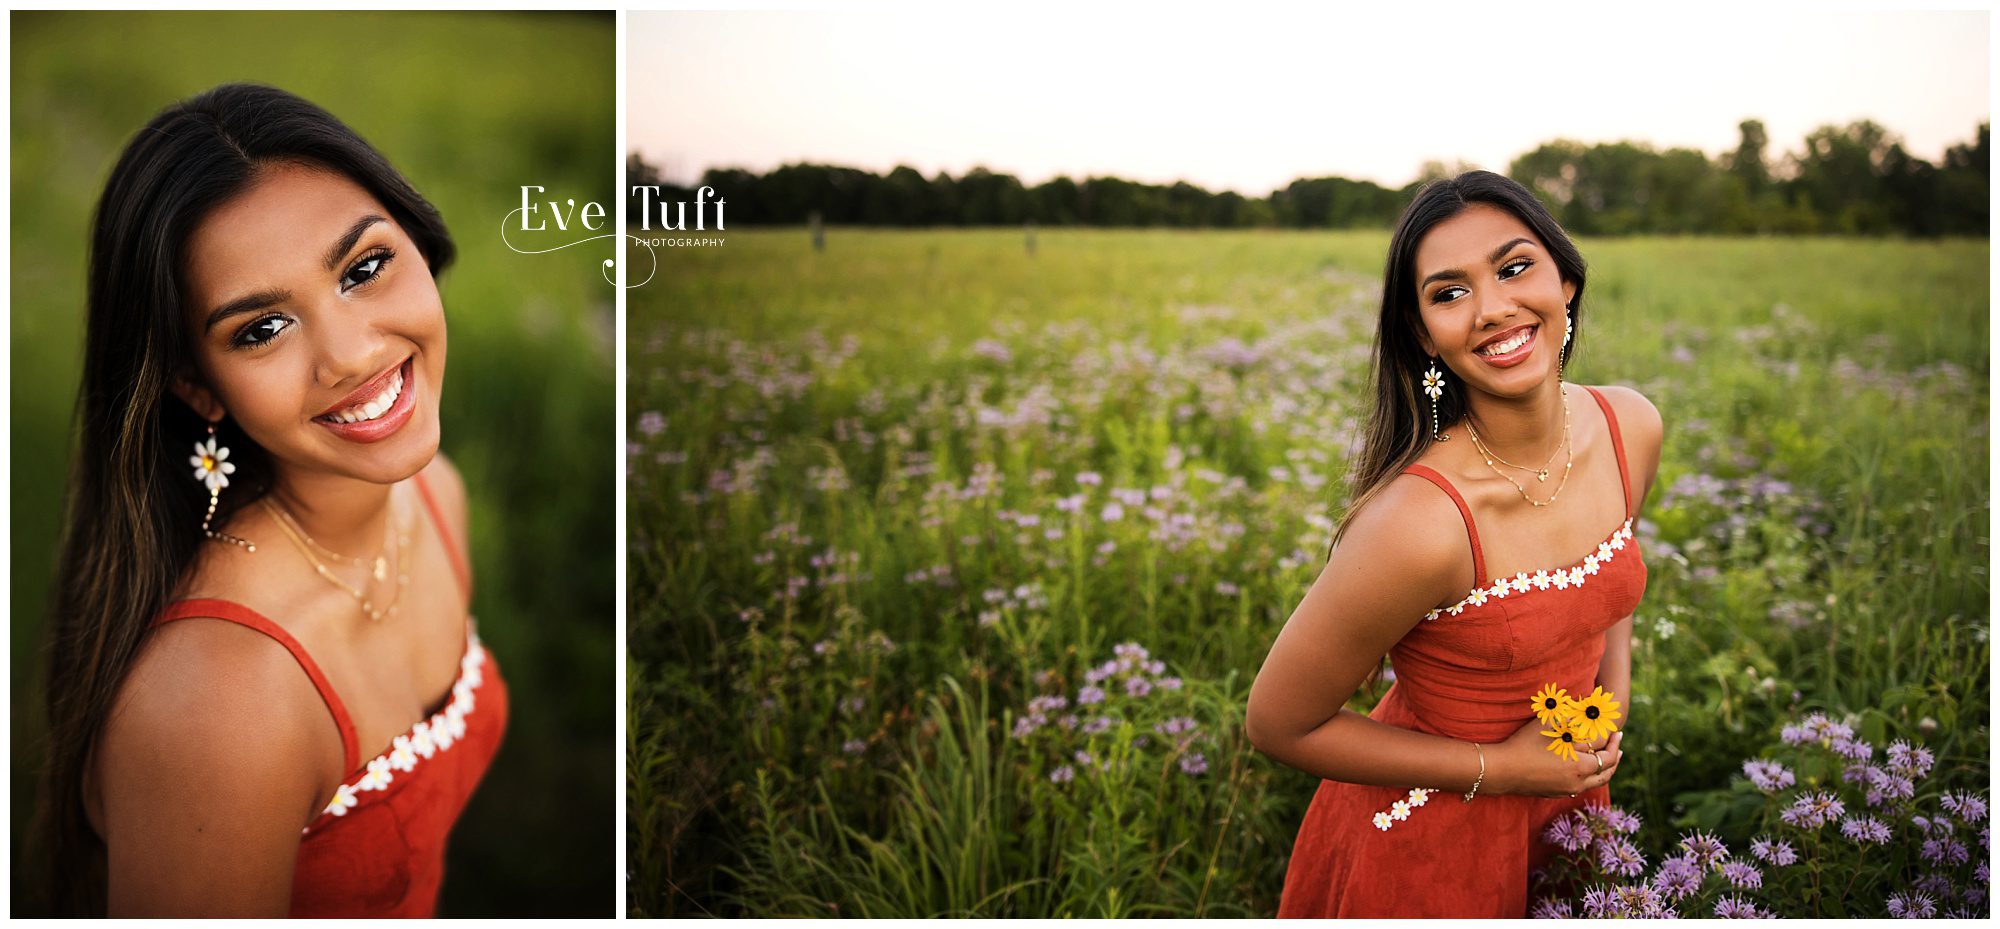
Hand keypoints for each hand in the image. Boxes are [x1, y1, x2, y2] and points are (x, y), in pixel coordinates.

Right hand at [1487, 719, 1622, 797]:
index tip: (1617, 731)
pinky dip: (1590, 776)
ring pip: (1596, 781)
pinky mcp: (1557, 793)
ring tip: (1609, 758)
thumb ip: (1571, 718)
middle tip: (1617, 743)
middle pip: (1606, 771)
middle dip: (1614, 755)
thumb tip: (1589, 709)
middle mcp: (1578, 781)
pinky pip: (1581, 786)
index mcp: (1579, 765)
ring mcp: (1568, 790)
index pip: (1607, 754)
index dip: (1614, 741)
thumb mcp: (1549, 726)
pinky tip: (1586, 768)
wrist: (1502, 770)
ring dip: (1605, 768)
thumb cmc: (1524, 744)